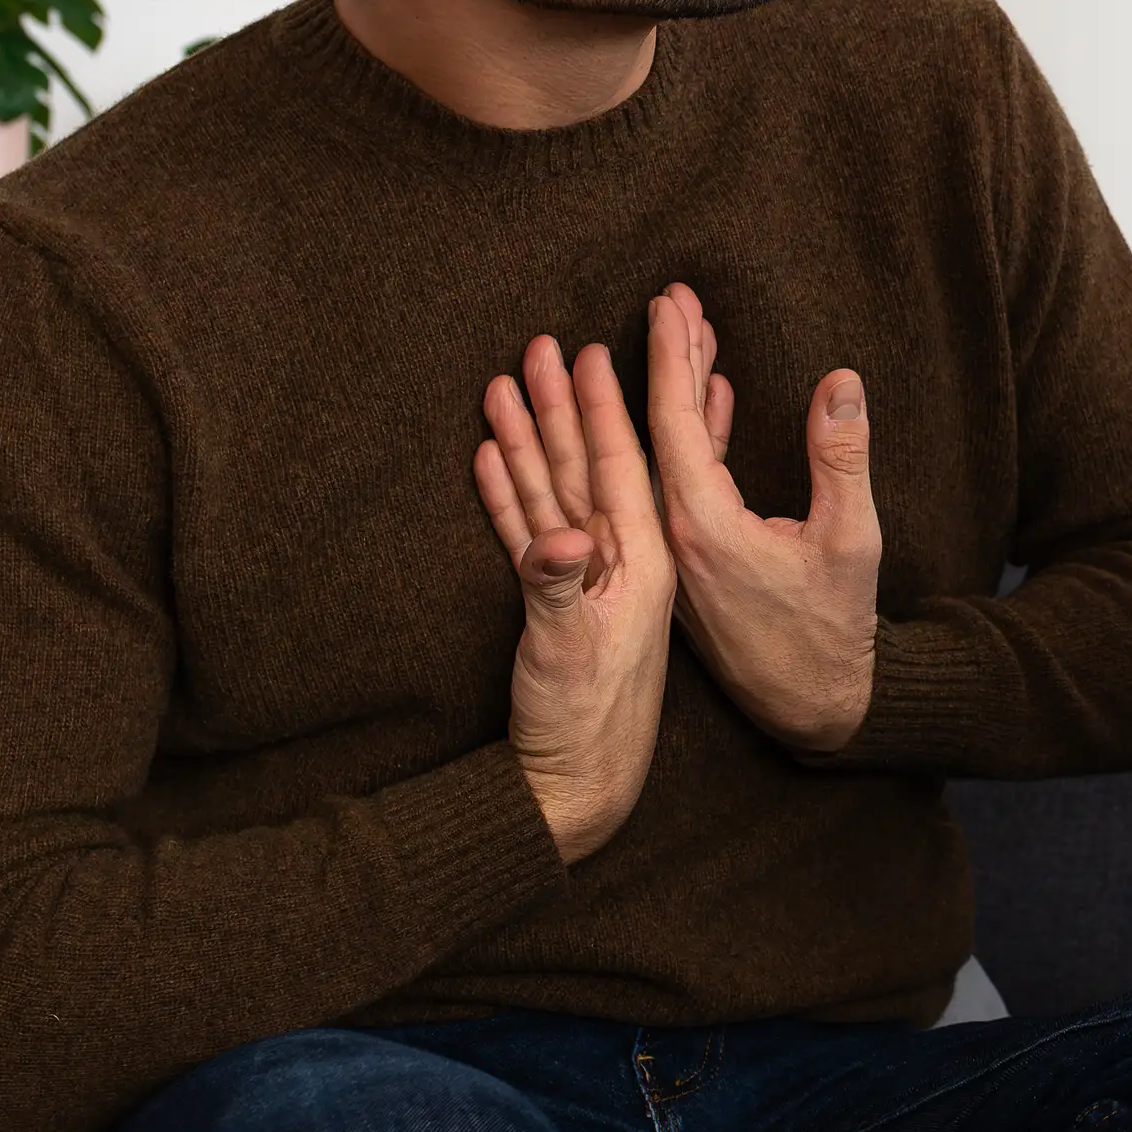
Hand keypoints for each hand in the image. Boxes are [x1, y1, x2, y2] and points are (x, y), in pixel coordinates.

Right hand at [474, 334, 673, 862]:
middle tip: (544, 343)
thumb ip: (560, 590)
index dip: (604, 408)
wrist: (575, 788)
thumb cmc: (583, 725)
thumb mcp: (572, 653)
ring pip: (555, 491)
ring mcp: (585, 580)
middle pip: (587, 465)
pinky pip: (531, 531)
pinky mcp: (556, 602)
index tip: (593, 350)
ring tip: (503, 384)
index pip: (623, 467)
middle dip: (564, 405)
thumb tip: (557, 537)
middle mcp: (618, 562)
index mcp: (641, 562)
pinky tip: (490, 455)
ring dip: (530, 439)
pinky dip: (512, 493)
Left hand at [642, 283, 881, 753]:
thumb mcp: (852, 541)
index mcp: (703, 527)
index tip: (667, 304)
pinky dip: (696, 439)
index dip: (670, 358)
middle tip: (670, 300)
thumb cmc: (833, 628)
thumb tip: (840, 381)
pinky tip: (714, 402)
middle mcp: (675, 537)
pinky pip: (681, 485)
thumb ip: (841, 458)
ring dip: (677, 397)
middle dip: (667, 362)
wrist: (813, 707)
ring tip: (688, 337)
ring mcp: (678, 553)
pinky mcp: (692, 564)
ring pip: (666, 457)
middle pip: (660, 432)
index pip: (674, 424)